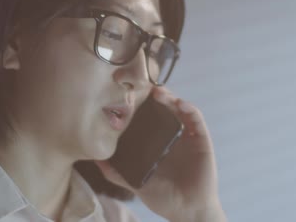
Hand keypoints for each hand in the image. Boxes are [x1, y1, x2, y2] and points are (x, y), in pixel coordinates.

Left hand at [95, 87, 226, 221]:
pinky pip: (196, 119)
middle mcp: (173, 135)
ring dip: (171, 98)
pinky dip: (189, 108)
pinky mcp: (201, 139)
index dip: (142, 104)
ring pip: (180, 109)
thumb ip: (116, 172)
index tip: (129, 94)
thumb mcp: (135, 182)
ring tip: (158, 93)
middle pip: (165, 108)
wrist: (186, 211)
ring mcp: (188, 136)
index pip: (150, 116)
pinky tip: (179, 104)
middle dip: (155, 96)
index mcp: (158, 142)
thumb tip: (94, 159)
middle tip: (142, 87)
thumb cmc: (163, 198)